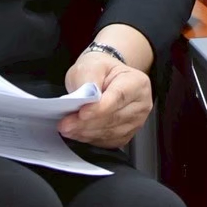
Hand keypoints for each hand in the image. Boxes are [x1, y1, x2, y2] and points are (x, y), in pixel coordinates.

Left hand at [60, 31, 156, 147]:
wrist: (105, 77)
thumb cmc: (100, 70)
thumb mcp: (91, 65)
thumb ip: (88, 80)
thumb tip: (85, 99)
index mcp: (137, 82)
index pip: (119, 97)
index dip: (100, 108)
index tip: (81, 113)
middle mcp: (141, 104)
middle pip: (114, 117)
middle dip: (87, 123)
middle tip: (65, 124)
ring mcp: (136, 121)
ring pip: (110, 132)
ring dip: (86, 133)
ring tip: (67, 128)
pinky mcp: (126, 134)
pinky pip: (108, 141)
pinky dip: (90, 138)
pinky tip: (77, 133)